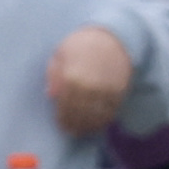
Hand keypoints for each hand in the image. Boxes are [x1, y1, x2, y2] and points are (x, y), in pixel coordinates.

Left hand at [44, 24, 130, 138]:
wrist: (114, 36)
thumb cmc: (83, 43)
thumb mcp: (61, 53)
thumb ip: (53, 73)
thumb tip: (50, 95)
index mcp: (70, 77)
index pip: (64, 106)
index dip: (62, 118)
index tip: (61, 125)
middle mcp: (88, 86)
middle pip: (79, 114)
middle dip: (74, 125)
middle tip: (71, 131)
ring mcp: (105, 90)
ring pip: (94, 116)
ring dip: (88, 126)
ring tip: (83, 130)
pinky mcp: (119, 91)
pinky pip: (110, 111)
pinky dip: (103, 120)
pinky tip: (98, 123)